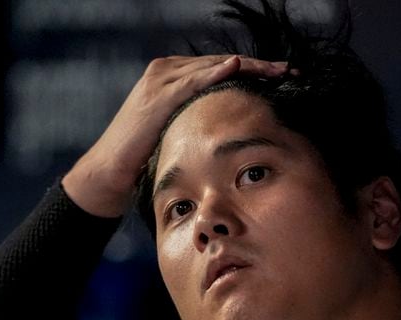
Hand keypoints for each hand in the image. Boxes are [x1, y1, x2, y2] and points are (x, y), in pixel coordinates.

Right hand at [62, 55, 287, 216]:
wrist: (110, 174)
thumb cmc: (144, 160)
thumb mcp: (177, 134)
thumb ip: (198, 123)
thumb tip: (230, 132)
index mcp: (175, 79)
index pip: (221, 69)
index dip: (253, 71)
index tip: (283, 77)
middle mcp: (167, 72)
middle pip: (221, 63)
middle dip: (258, 66)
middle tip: (290, 70)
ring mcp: (160, 81)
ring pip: (212, 67)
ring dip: (248, 67)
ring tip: (277, 70)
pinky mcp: (156, 96)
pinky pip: (191, 81)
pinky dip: (214, 73)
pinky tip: (236, 67)